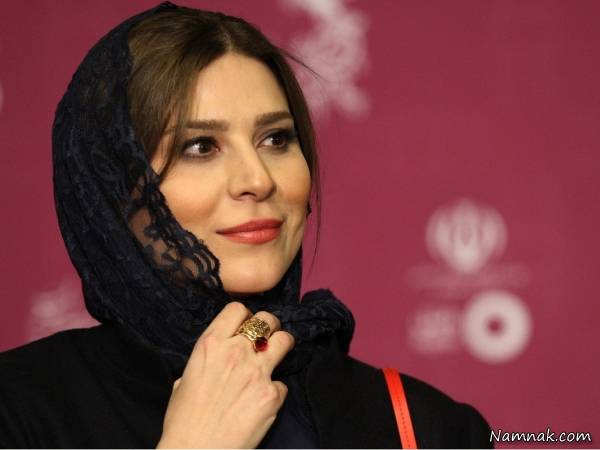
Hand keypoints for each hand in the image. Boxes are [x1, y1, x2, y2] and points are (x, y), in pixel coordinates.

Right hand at [156, 301, 294, 448]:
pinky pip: (283, 384)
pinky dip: (275, 392)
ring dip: (283, 347)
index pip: (237, 309)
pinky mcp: (272, 395)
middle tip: (268, 339)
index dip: (245, 316)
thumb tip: (216, 360)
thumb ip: (206, 360)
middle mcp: (236, 352)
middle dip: (270, 327)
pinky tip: (264, 402)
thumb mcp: (184, 378)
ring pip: (285, 340)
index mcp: (210, 345)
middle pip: (267, 320)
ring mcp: (257, 372)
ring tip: (279, 356)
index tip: (247, 326)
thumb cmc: (183, 421)